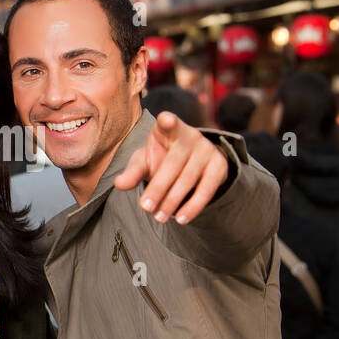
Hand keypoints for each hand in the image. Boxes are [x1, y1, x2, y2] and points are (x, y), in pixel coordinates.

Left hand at [114, 111, 228, 224]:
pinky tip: (181, 218)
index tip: (166, 120)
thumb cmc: (162, 158)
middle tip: (145, 207)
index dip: (167, 121)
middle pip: (173, 162)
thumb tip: (119, 184)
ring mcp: (207, 149)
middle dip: (158, 187)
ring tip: (159, 217)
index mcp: (169, 129)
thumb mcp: (145, 162)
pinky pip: (207, 188)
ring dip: (172, 200)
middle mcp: (190, 135)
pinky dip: (193, 206)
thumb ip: (133, 171)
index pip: (168, 122)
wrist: (192, 162)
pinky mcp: (219, 165)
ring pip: (189, 177)